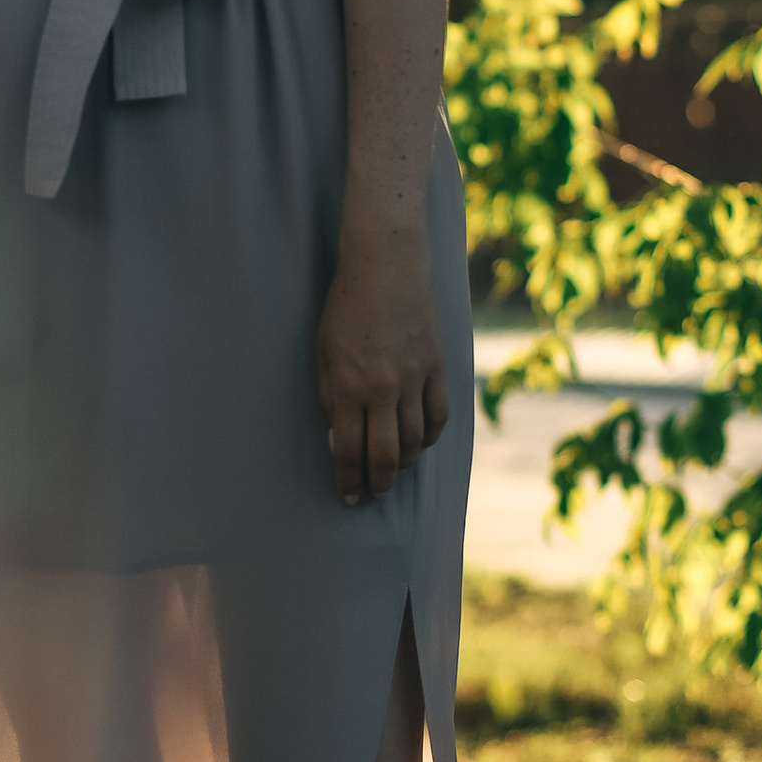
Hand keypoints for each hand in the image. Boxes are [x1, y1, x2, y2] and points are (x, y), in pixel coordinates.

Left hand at [314, 234, 448, 505]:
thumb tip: (338, 438)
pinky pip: (439, 415)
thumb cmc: (345, 307)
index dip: (348, 480)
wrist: (386, 264)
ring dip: (405, 463)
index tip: (348, 497)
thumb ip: (329, 398)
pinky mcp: (439, 366)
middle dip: (378, 482)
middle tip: (372, 494)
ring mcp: (417, 378)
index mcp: (350, 386)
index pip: (349, 450)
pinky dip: (430, 437)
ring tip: (394, 471)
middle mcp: (386, 388)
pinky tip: (420, 443)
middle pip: (387, 455)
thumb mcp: (322, 352)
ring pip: (417, 440)